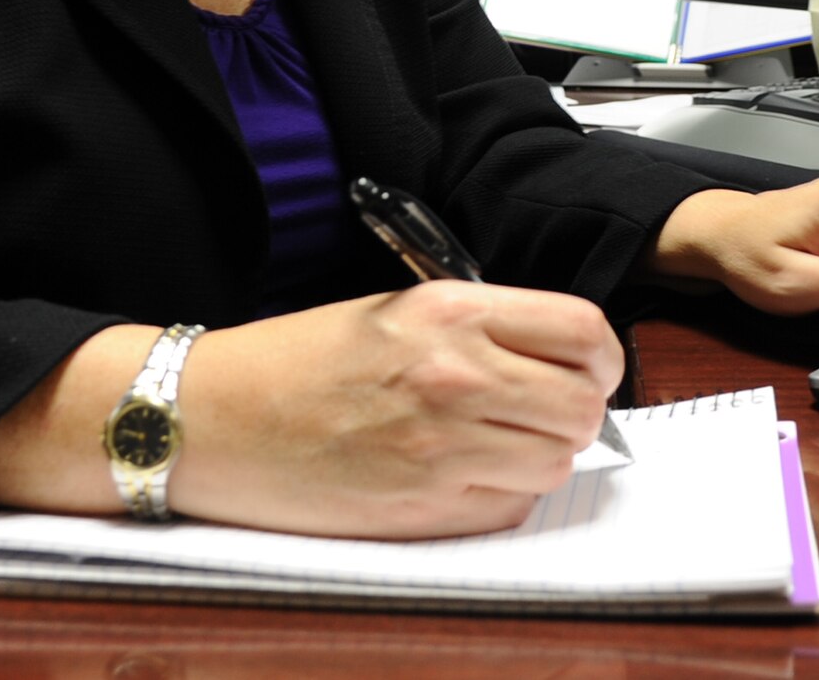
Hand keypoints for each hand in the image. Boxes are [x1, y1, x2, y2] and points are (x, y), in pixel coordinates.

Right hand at [0, 283, 622, 540]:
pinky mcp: (426, 509)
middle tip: (544, 408)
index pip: (584, 331)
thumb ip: (486, 328)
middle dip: (574, 409)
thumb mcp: (401, 309)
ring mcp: (444, 448)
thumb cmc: (301, 361)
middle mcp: (457, 377)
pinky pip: (510, 506)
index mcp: (452, 314)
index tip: (589, 366)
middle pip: (581, 406)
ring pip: (554, 461)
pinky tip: (461, 472)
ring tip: (492, 439)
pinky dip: (502, 493)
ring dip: (538, 454)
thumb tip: (562, 357)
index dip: (600, 355)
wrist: (218, 418)